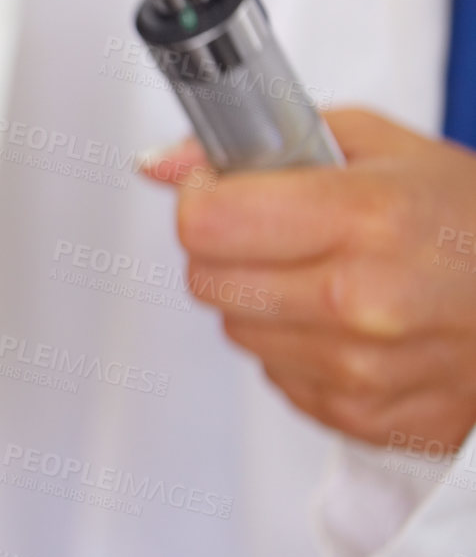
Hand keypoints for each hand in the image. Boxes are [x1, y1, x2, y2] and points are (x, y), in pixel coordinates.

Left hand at [141, 108, 475, 455]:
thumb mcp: (392, 149)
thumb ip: (272, 141)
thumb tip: (164, 160)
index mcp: (366, 219)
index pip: (206, 221)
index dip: (204, 199)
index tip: (223, 190)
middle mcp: (359, 301)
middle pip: (206, 279)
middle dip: (231, 249)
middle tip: (284, 232)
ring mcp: (360, 368)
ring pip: (237, 329)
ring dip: (264, 301)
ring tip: (334, 277)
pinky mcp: (362, 416)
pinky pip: (278, 376)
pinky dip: (300, 348)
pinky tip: (355, 324)